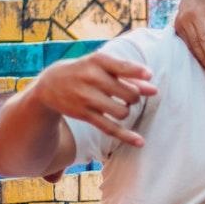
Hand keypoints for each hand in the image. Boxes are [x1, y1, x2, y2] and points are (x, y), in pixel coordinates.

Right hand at [35, 52, 157, 147]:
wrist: (51, 84)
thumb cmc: (85, 71)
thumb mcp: (102, 66)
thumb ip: (129, 75)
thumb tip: (153, 89)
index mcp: (97, 61)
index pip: (122, 66)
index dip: (138, 71)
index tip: (150, 75)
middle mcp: (91, 78)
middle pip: (129, 94)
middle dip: (135, 97)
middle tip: (128, 95)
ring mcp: (86, 98)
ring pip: (122, 112)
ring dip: (126, 111)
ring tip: (119, 105)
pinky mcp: (84, 115)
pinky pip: (110, 128)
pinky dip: (126, 136)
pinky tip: (140, 142)